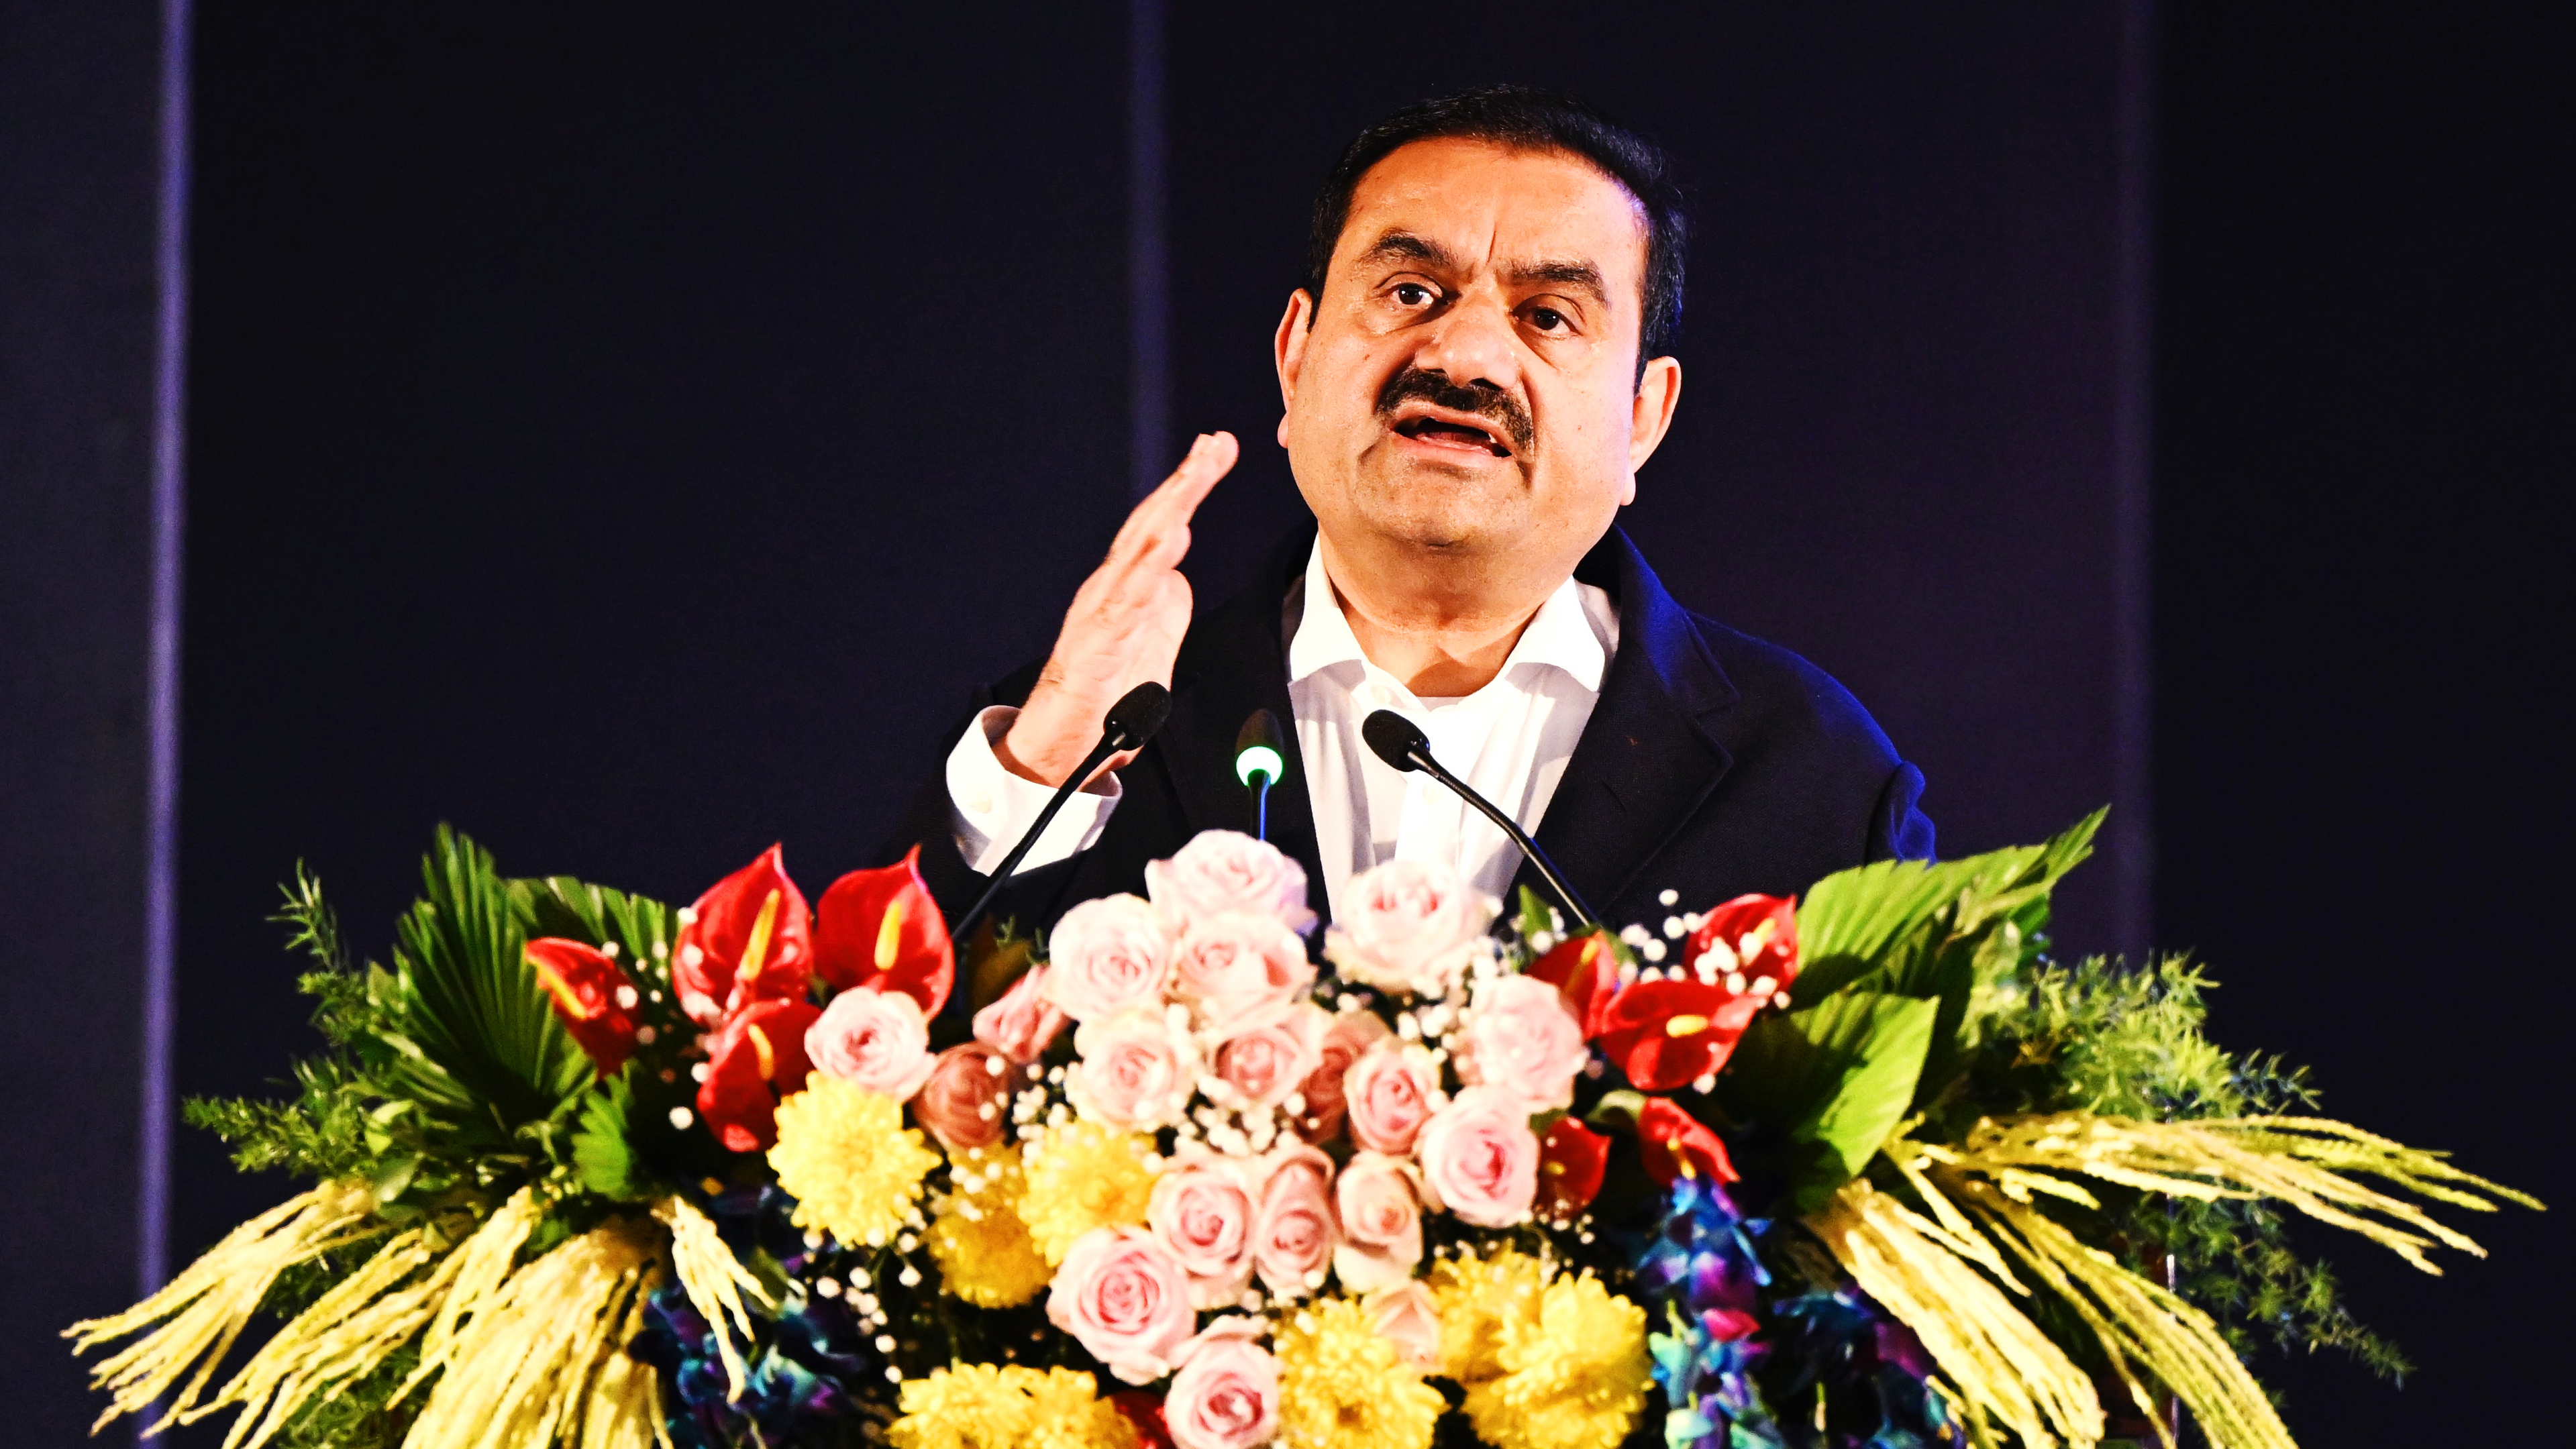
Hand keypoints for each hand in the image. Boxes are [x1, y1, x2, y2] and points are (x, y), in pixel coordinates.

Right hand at [997, 432, 1238, 786]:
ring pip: (1139, 550)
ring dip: (1170, 509)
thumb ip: (1164, 609)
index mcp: (1129, 587)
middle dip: (1185, 482)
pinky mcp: (1098, 643)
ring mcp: (1103, 611)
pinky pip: (1127, 599)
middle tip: (1215, 444)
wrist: (1063, 742)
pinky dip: (1150, 566)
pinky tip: (1172, 539)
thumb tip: (1176, 578)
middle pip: (1151, 524)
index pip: (1161, 524)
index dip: (1187, 486)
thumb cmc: (1104, 694)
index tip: (1215, 449)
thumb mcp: (1151, 644)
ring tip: (1197, 476)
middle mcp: (1112, 588)